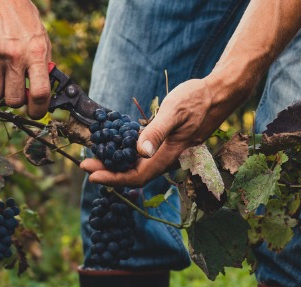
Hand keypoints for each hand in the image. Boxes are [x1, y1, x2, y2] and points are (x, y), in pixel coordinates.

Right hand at [0, 0, 51, 118]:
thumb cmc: (22, 19)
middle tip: (13, 89)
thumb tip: (40, 96)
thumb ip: (41, 67)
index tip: (35, 112)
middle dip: (14, 100)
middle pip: (13, 100)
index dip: (38, 110)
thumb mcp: (40, 40)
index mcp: (36, 53)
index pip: (40, 94)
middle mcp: (15, 55)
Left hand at [81, 77, 242, 187]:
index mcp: (168, 155)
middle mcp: (165, 158)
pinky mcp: (163, 143)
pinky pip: (141, 155)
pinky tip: (112, 145)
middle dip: (109, 173)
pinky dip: (124, 154)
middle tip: (84, 165)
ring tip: (94, 157)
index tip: (92, 174)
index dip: (113, 178)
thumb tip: (140, 152)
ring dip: (115, 165)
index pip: (137, 176)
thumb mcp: (175, 111)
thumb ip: (158, 132)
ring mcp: (164, 152)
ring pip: (137, 166)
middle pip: (134, 175)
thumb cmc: (197, 100)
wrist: (216, 94)